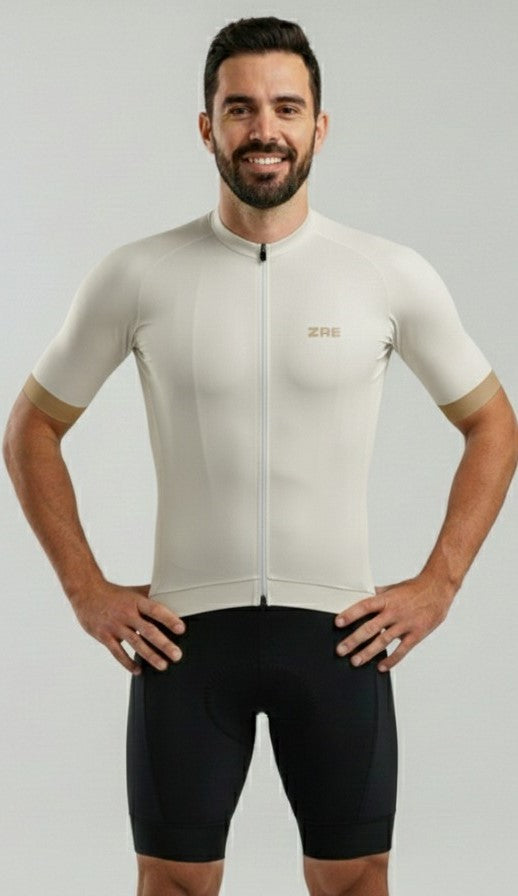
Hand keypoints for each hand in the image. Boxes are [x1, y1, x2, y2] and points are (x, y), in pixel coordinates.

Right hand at [70, 581, 186, 674]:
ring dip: (150, 656)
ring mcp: (115, 626)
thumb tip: (172, 592)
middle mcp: (126, 614)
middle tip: (177, 655)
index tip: (181, 629)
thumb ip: (151, 595)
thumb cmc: (114, 594)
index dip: (168, 619)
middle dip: (163, 644)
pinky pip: (117, 652)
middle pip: (148, 630)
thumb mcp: (134, 591)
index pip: (155, 610)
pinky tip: (138, 670)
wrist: (86, 593)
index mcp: (136, 602)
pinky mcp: (104, 636)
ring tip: (163, 665)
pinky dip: (128, 663)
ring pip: (135, 643)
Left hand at [334, 572, 455, 671]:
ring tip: (355, 661)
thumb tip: (362, 594)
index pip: (364, 606)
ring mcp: (405, 624)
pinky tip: (381, 667)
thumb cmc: (415, 588)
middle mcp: (394, 612)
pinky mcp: (416, 634)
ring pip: (383, 641)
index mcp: (386, 599)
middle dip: (353, 640)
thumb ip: (378, 594)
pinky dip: (391, 660)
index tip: (338, 623)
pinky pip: (401, 650)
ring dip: (368, 653)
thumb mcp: (394, 588)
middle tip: (341, 650)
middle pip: (370, 628)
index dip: (350, 614)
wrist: (438, 589)